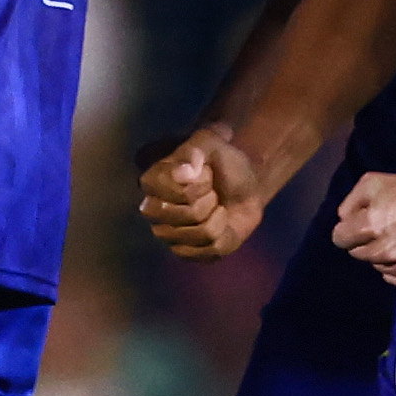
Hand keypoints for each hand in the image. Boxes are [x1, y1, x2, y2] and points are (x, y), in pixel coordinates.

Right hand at [139, 125, 271, 260]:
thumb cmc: (221, 162)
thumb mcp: (212, 142)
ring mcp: (168, 234)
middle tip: (211, 191)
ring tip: (216, 206)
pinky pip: (211, 249)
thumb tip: (185, 171)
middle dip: (210, 199)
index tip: (206, 172)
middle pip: (189, 214)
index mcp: (152, 182)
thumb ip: (196, 149)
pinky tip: (220, 224)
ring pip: (202, 232)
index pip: (177, 191)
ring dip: (219, 215)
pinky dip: (225, 233)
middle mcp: (153, 211)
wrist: (243, 184)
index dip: (201, 182)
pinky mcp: (186, 253)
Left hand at [330, 170, 395, 283]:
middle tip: (379, 227)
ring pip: (373, 263)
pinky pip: (390, 274)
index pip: (340, 239)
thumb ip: (349, 203)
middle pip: (356, 252)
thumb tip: (343, 221)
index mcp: (369, 224)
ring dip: (378, 252)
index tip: (357, 222)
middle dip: (363, 240)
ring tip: (394, 236)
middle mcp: (382, 248)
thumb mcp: (371, 182)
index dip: (346, 229)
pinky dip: (391, 265)